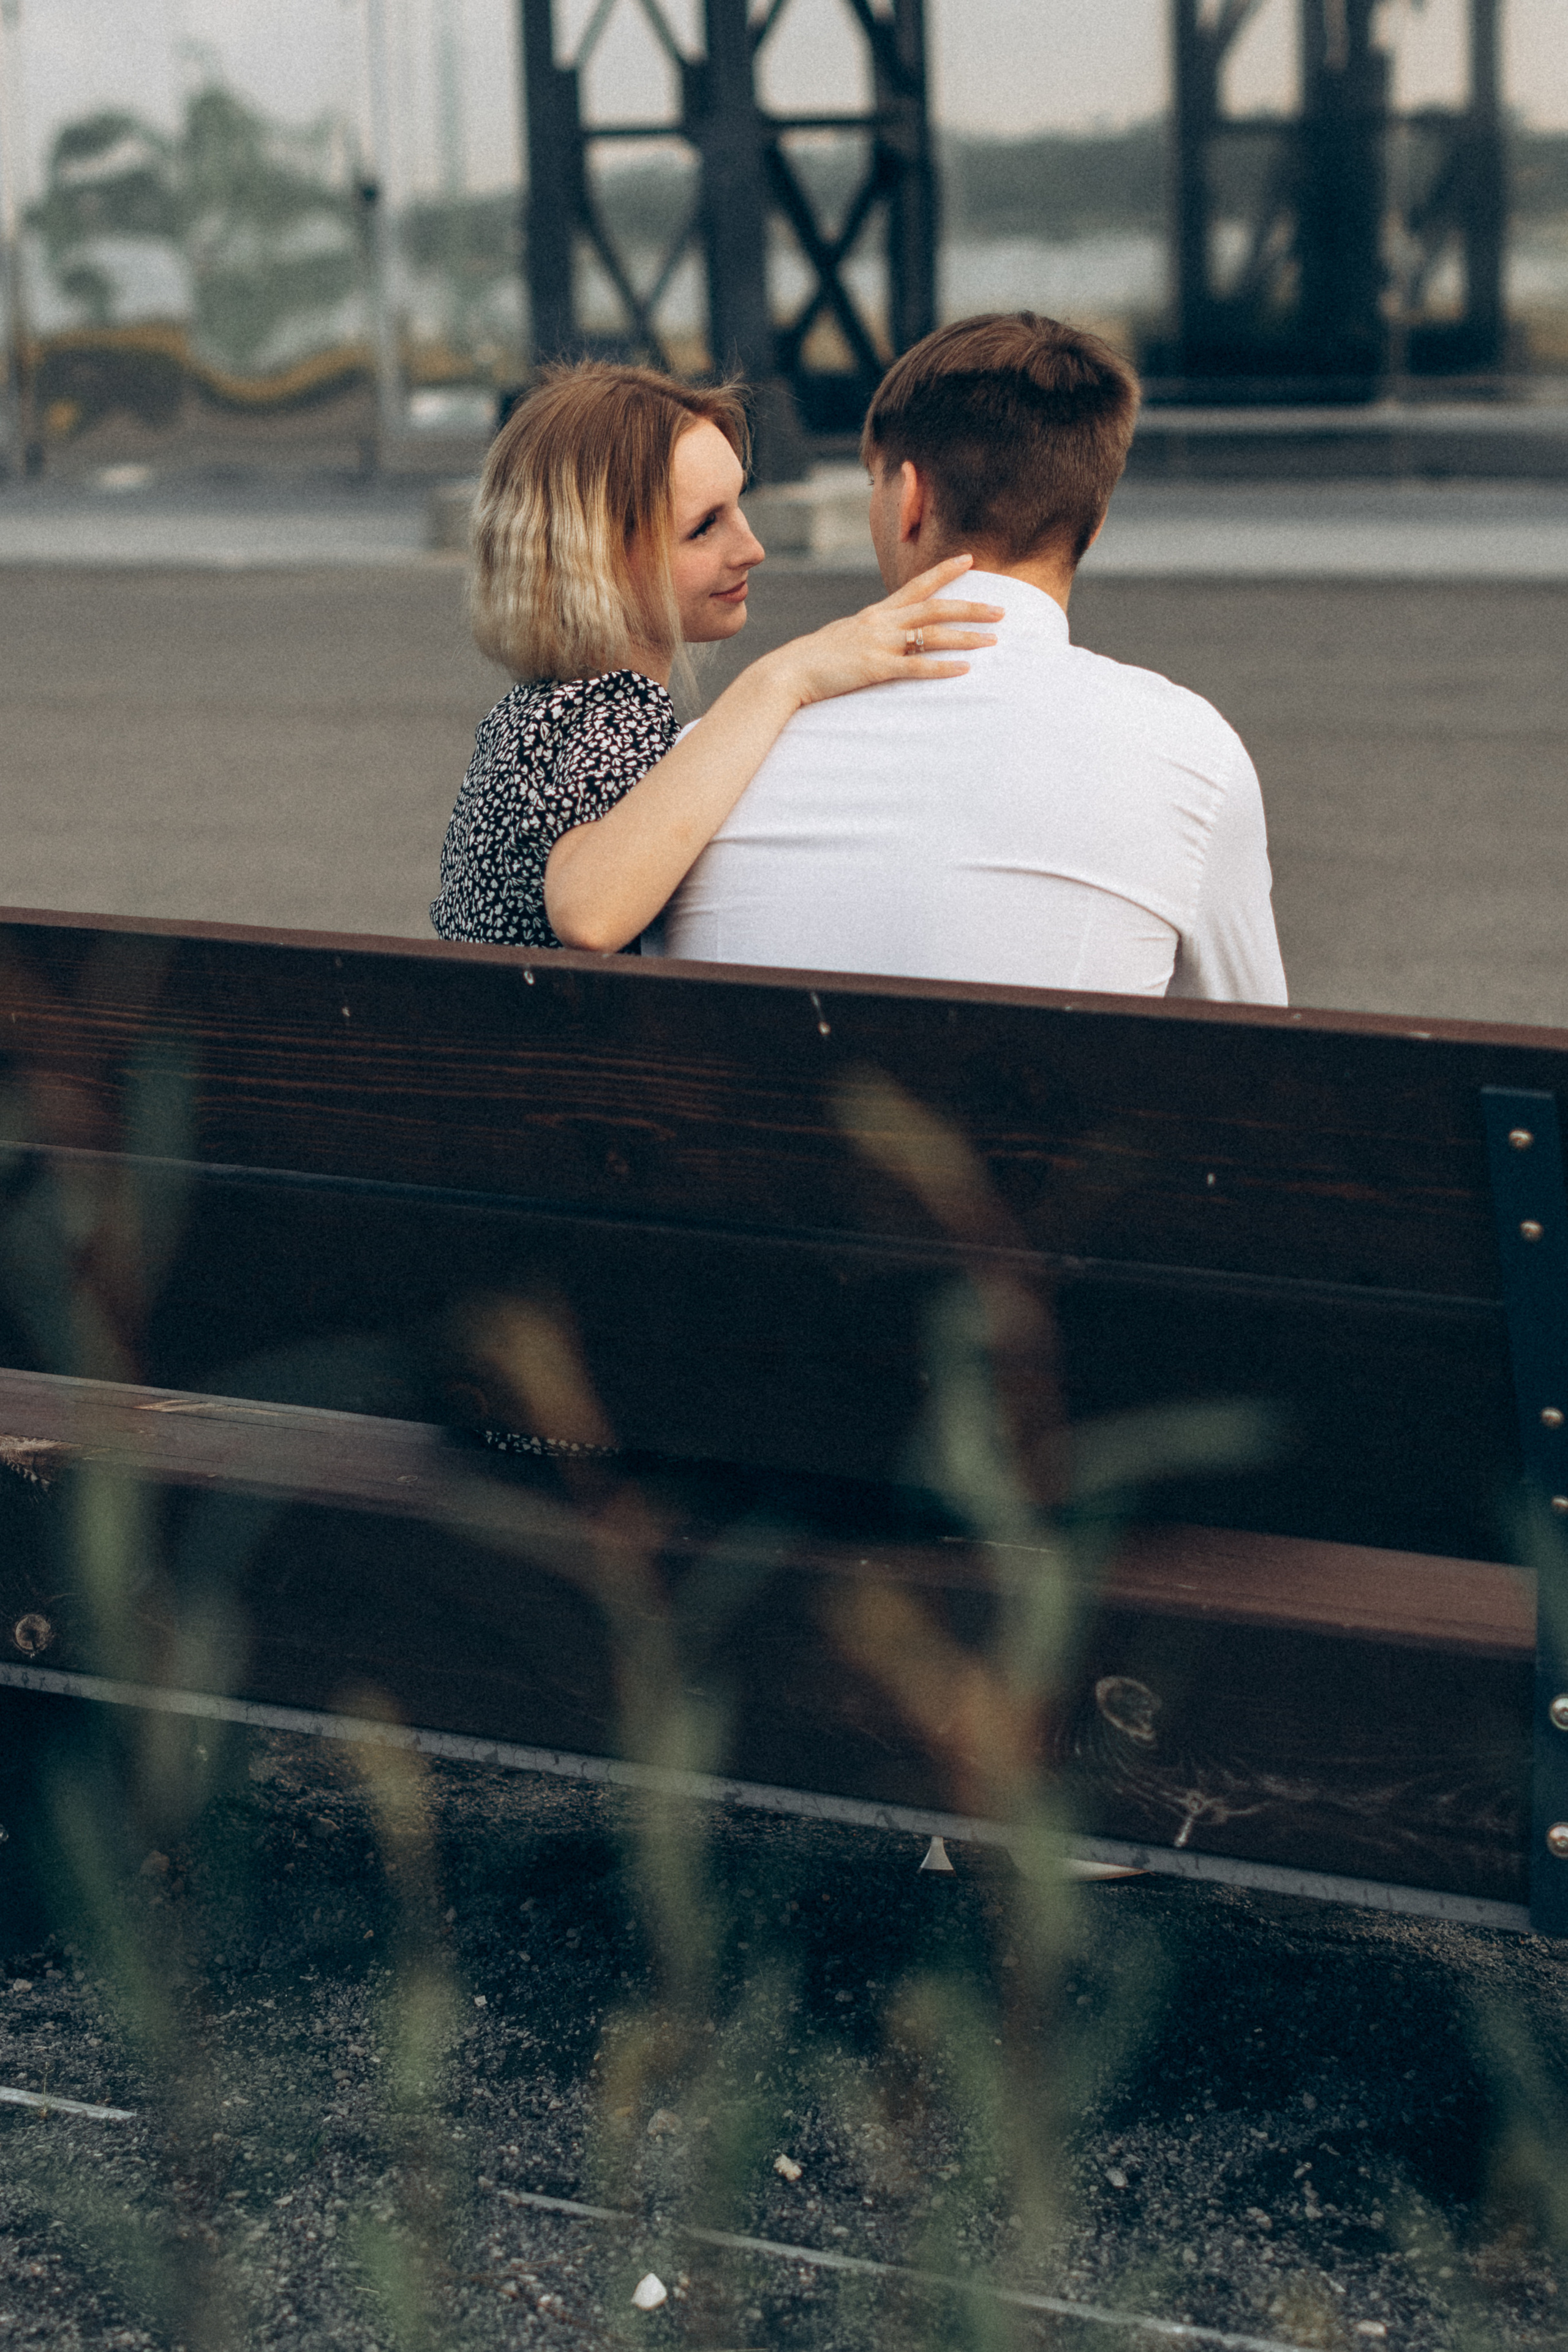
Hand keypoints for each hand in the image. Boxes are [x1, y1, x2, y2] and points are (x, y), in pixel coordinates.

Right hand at [764, 555, 1002, 710]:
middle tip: (1002, 609)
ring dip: (966, 636)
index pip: (917, 585)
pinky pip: (915, 666)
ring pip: (931, 634)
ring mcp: (879, 644)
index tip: (970, 560)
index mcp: (876, 613)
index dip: (945, 572)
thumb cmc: (815, 659)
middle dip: (971, 606)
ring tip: (994, 639)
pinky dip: (942, 668)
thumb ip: (868, 634)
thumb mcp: (845, 637)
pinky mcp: (875, 668)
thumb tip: (883, 636)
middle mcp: (881, 622)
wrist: (788, 671)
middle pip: (935, 606)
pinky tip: (964, 670)